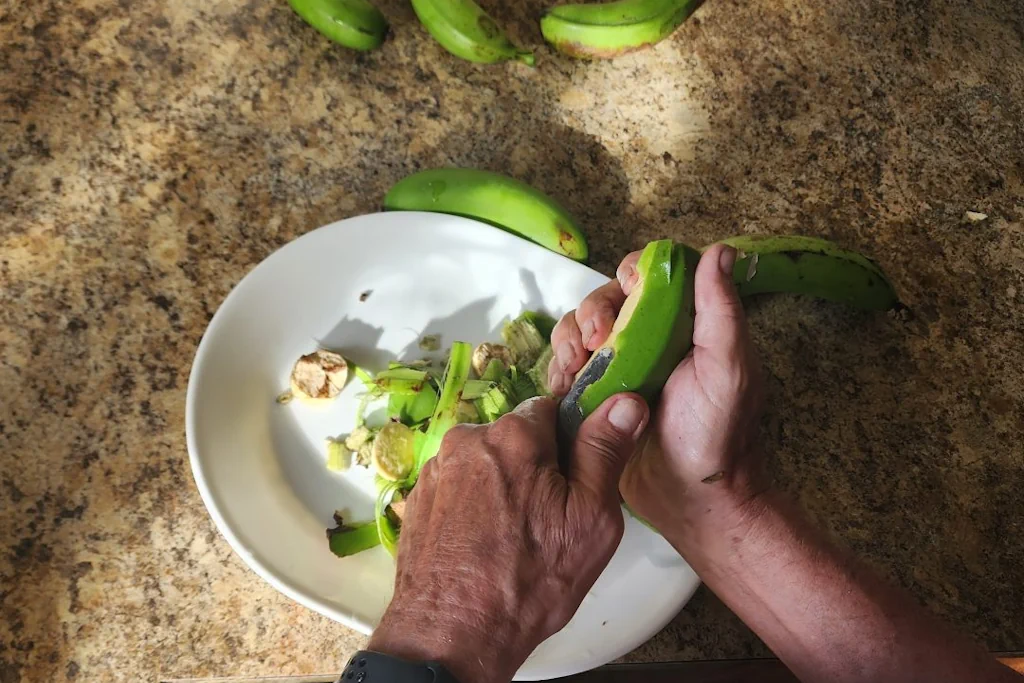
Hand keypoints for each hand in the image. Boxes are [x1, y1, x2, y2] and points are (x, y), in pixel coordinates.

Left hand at [368, 394, 648, 682]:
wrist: (451, 636)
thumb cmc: (530, 581)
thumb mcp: (590, 518)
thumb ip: (605, 452)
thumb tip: (625, 401)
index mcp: (514, 436)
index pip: (552, 410)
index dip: (570, 442)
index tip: (575, 479)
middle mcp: (466, 440)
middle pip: (515, 438)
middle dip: (534, 467)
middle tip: (548, 518)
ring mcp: (435, 471)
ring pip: (485, 464)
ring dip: (501, 486)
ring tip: (513, 538)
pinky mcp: (416, 500)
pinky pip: (457, 488)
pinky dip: (472, 506)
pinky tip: (483, 544)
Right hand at [547, 243, 767, 550]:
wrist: (692, 500)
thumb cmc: (717, 434)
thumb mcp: (727, 368)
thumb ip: (721, 311)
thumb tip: (720, 250)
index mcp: (681, 323)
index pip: (646, 275)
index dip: (628, 276)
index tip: (624, 299)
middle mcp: (647, 339)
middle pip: (603, 300)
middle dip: (590, 314)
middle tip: (594, 344)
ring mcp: (617, 369)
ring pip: (577, 332)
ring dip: (567, 342)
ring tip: (573, 371)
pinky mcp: (594, 398)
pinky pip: (566, 370)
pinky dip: (558, 371)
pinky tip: (563, 389)